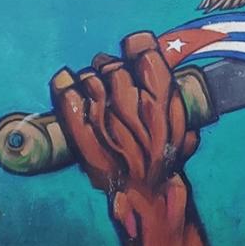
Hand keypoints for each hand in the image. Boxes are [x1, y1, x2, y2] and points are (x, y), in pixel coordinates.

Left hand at [50, 31, 198, 195]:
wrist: (147, 200)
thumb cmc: (166, 165)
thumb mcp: (181, 130)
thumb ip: (171, 101)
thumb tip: (153, 66)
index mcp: (163, 101)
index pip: (143, 52)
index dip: (137, 45)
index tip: (134, 49)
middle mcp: (133, 106)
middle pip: (112, 65)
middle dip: (110, 68)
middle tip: (113, 83)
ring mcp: (106, 120)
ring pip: (89, 78)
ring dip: (90, 81)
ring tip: (97, 96)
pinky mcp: (82, 135)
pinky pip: (67, 98)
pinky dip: (63, 86)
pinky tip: (64, 81)